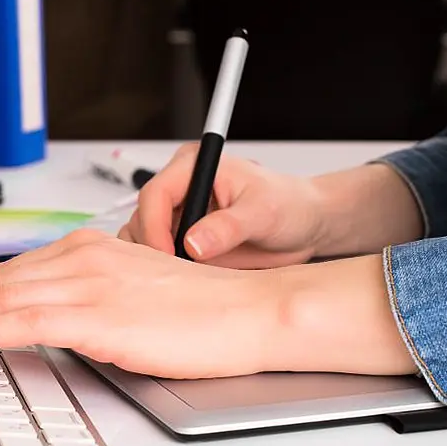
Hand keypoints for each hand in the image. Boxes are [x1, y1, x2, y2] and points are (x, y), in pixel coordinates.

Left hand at [0, 230, 277, 378]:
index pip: (11, 272)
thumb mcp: (133, 294)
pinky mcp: (96, 313)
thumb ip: (89, 299)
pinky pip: (19, 320)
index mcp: (90, 248)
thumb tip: (54, 323)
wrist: (248, 313)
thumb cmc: (202, 311)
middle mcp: (82, 257)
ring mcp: (87, 282)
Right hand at [119, 144, 327, 268]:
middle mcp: (181, 189)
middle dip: (153, 246)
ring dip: (154, 260)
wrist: (304, 226)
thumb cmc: (290, 206)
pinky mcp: (181, 238)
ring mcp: (178, 216)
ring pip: (142, 238)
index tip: (168, 254)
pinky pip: (157, 255)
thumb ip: (229, 226)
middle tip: (177, 271)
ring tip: (183, 275)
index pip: (155, 193)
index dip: (154, 226)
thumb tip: (194, 241)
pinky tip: (183, 279)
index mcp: (194, 167)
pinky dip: (162, 269)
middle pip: (142, 217)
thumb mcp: (264, 212)